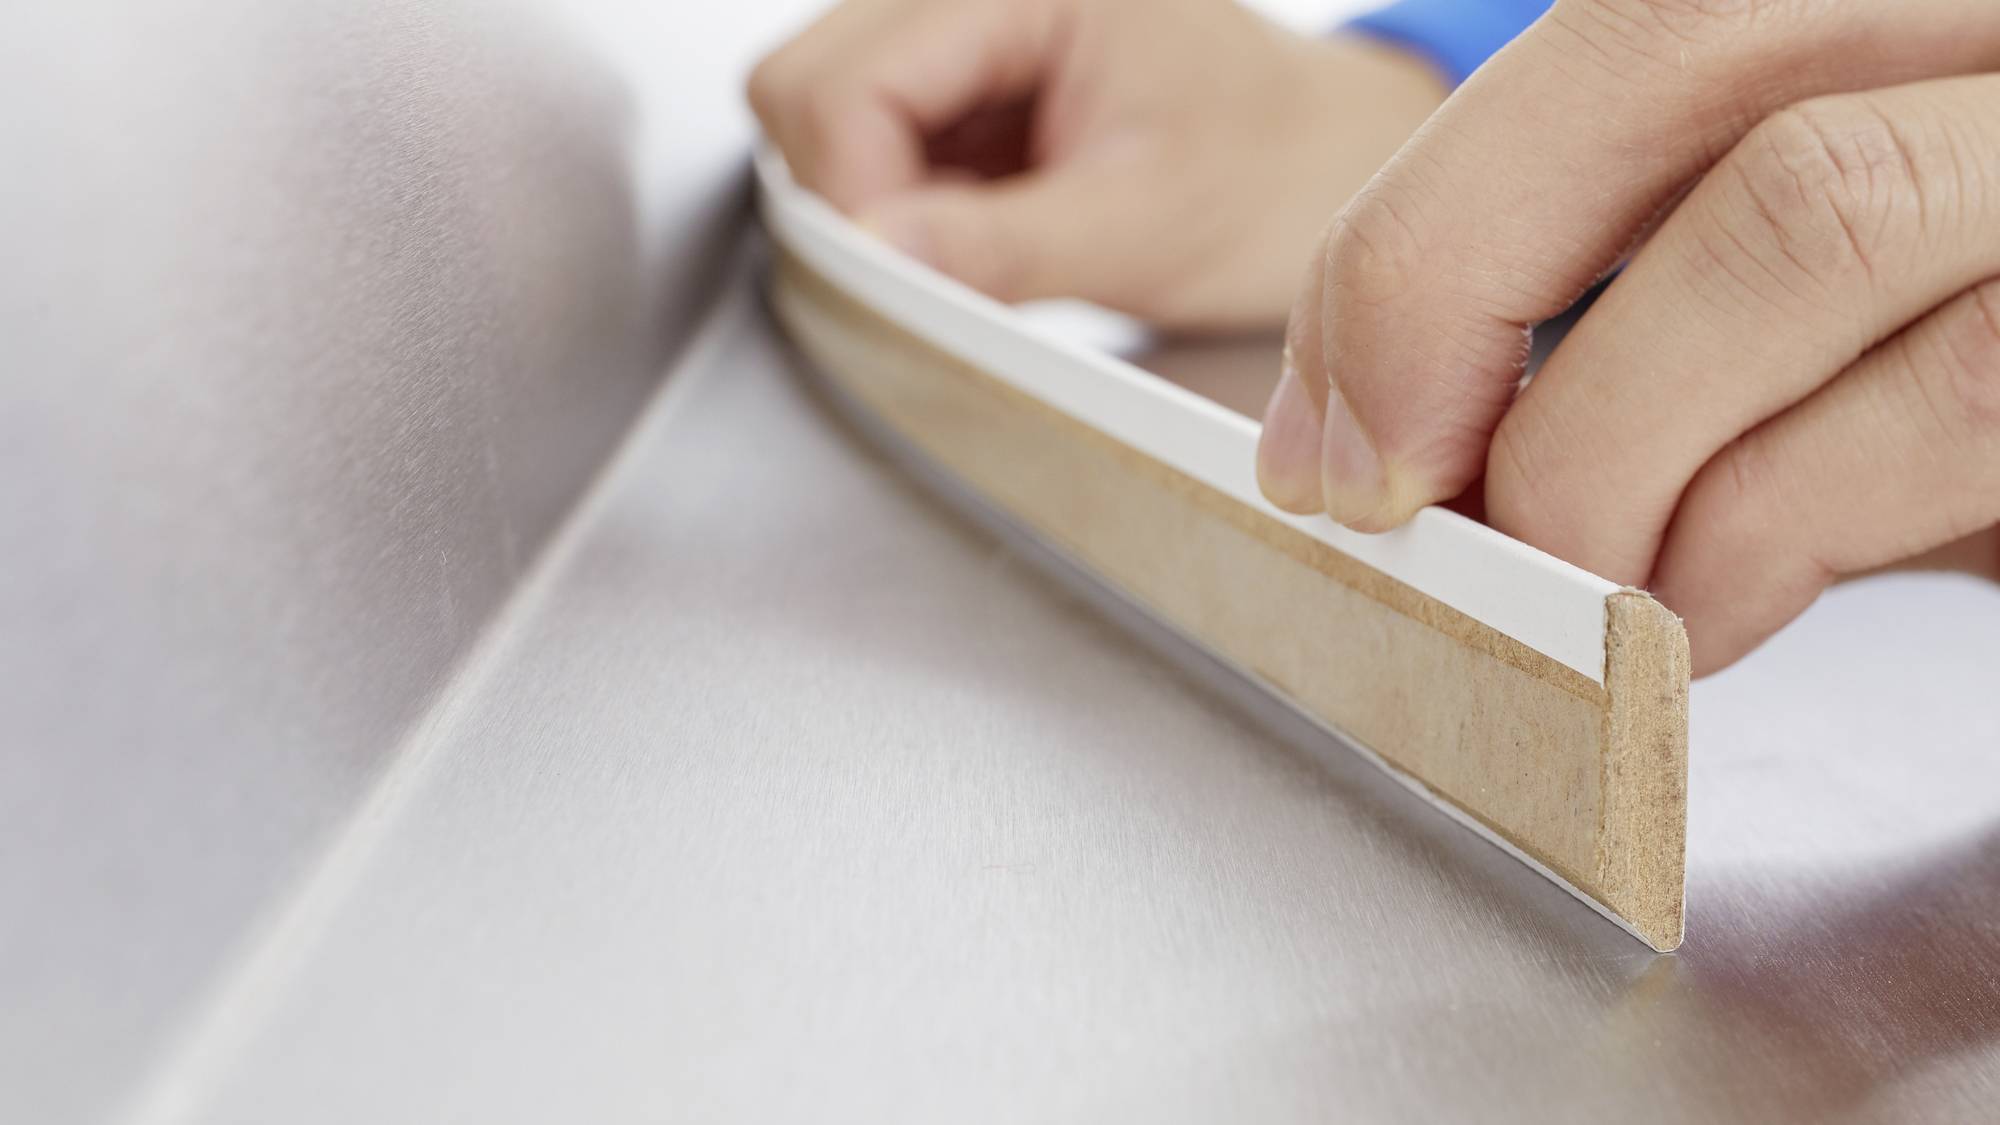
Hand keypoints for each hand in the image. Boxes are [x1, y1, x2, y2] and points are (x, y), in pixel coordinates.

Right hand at [749, 0, 1444, 330]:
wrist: (1325, 169)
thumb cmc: (1270, 175)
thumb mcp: (1141, 224)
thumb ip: (999, 243)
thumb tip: (872, 259)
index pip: (851, 83)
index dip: (856, 198)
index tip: (905, 283)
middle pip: (803, 84)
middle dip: (848, 197)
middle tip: (938, 266)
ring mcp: (957, 28)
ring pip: (815, 114)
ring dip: (870, 204)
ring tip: (976, 243)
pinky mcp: (953, 80)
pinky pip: (863, 142)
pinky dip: (896, 205)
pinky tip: (975, 228)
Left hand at [1257, 0, 1999, 672]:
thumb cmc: (1988, 344)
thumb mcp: (1823, 290)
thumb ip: (1640, 294)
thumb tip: (1368, 421)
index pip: (1619, 27)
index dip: (1422, 225)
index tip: (1327, 420)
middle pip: (1679, 48)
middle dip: (1461, 295)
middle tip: (1394, 498)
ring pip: (1804, 211)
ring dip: (1617, 442)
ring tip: (1582, 583)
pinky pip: (1940, 399)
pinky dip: (1761, 532)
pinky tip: (1710, 607)